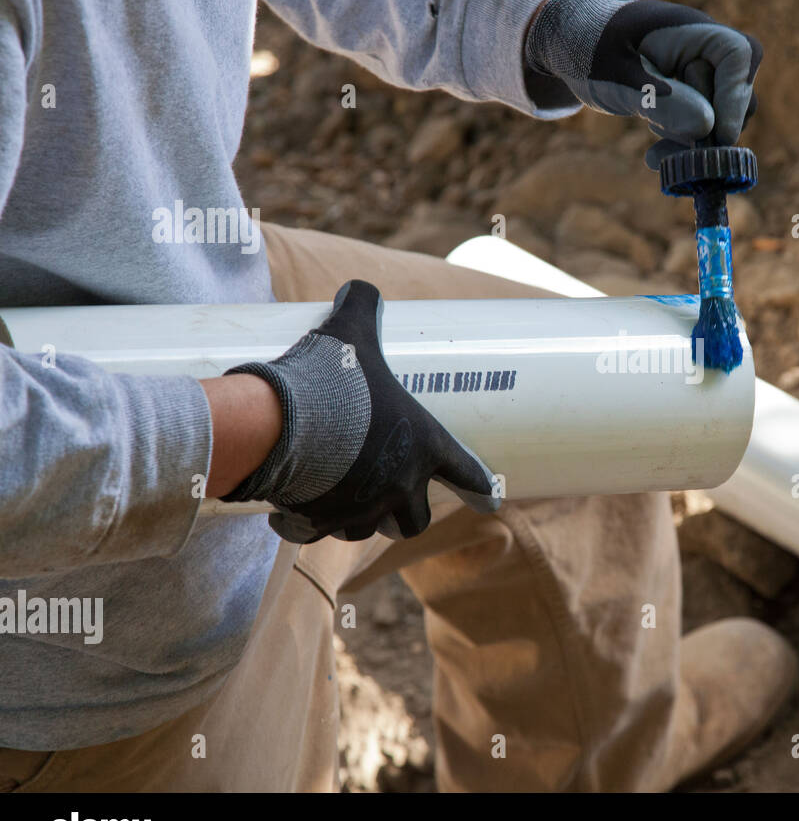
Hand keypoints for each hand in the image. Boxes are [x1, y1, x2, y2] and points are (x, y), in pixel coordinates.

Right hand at [219, 280, 498, 542]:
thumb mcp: (351, 331)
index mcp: (425, 447)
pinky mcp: (320, 523)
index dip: (481, 486)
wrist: (285, 423)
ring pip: (365, 530)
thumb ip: (362, 307)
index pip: (467, 472)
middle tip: (393, 509)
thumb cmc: (333, 378)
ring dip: (354, 519)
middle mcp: (400, 486)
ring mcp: (362, 511)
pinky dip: (301, 524)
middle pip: (415, 521)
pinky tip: (288, 514)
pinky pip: (312, 532)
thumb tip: (359, 288)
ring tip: (334, 500)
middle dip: (406, 517)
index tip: (490, 500)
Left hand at [524, 0, 760, 167]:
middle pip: (735, 94)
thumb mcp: (616, 75)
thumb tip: (707, 127)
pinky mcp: (690, 97)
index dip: (736, 97)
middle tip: (668, 151)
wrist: (572, 48)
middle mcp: (702, 51)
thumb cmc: (589, 49)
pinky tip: (654, 157)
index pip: (739, 55)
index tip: (719, 135)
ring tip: (654, 154)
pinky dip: (682, 147)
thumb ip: (658, 99)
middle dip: (706, 130)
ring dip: (692, 144)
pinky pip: (702, 129)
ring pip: (721, 118)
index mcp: (690, 30)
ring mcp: (698, 75)